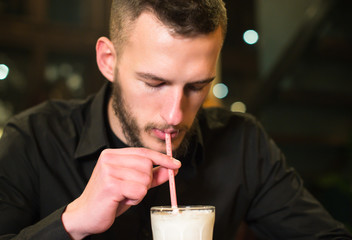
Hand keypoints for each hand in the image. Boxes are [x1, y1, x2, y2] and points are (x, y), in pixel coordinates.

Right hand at [61, 147, 180, 238]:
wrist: (85, 216)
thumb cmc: (109, 199)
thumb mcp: (133, 184)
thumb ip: (152, 175)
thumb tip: (172, 168)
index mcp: (112, 155)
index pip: (144, 152)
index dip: (162, 158)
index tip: (176, 164)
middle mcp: (109, 159)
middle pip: (147, 164)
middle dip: (146, 181)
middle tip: (131, 190)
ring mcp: (108, 171)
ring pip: (145, 179)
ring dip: (139, 192)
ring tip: (124, 196)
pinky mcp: (110, 185)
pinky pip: (139, 190)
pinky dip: (135, 199)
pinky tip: (122, 200)